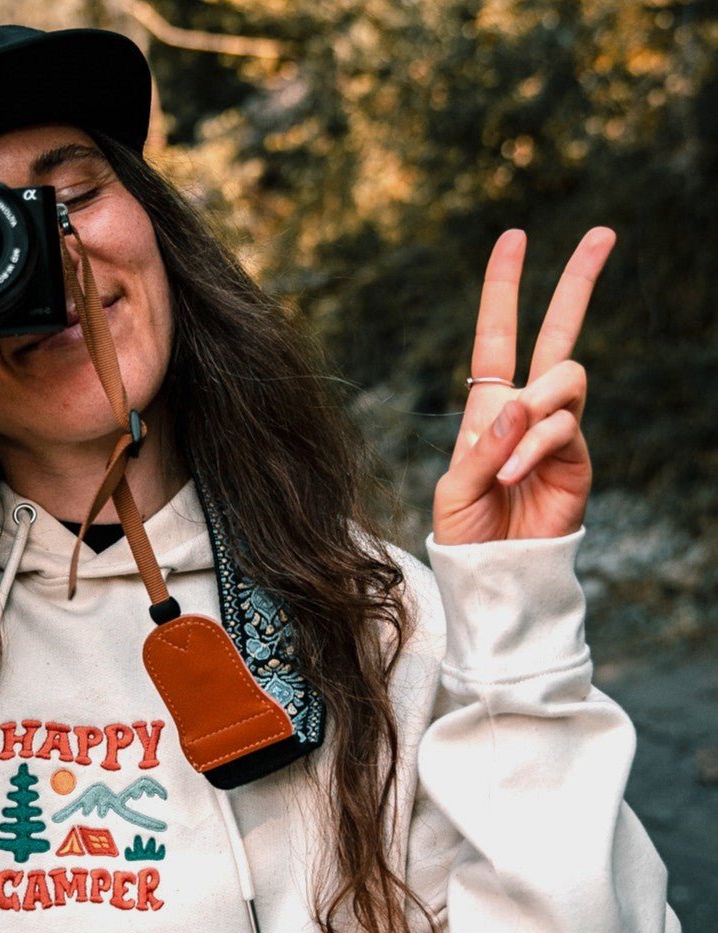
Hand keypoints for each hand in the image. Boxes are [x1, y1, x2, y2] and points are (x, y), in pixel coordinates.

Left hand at [432, 226, 615, 544]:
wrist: (492, 572)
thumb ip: (483, 446)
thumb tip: (521, 402)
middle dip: (578, 282)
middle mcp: (525, 410)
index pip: (497, 336)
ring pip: (565, 379)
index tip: (514, 238)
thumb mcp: (455, 487)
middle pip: (557, 333)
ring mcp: (555, 431)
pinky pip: (562, 428)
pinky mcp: (576, 458)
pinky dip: (534, 447)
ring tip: (505, 465)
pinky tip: (512, 475)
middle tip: (603, 233)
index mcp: (487, 407)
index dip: (503, 288)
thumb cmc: (466, 529)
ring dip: (531, 413)